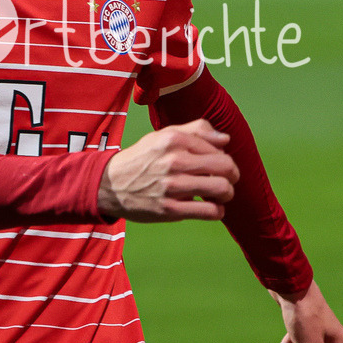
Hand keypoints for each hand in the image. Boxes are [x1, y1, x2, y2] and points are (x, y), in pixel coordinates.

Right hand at [98, 118, 238, 221]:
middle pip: (226, 167)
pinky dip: (217, 211)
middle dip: (232, 175)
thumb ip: (195, 131)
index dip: (224, 157)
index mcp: (174, 139)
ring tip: (218, 195)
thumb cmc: (141, 159)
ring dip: (227, 193)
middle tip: (226, 180)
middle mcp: (174, 161)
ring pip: (222, 189)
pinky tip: (210, 208)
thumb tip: (225, 139)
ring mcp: (172, 186)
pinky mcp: (170, 209)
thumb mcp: (162, 136)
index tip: (218, 165)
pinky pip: (210, 212)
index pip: (219, 147)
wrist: (110, 184)